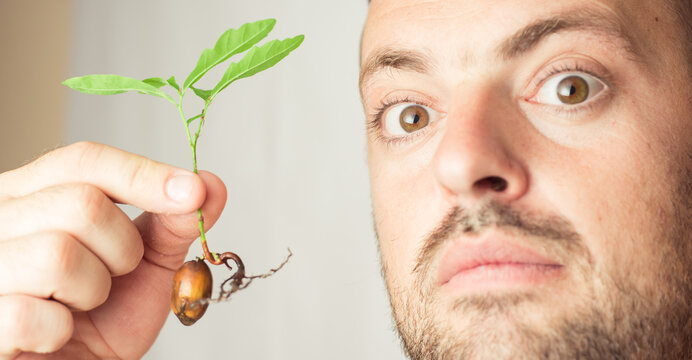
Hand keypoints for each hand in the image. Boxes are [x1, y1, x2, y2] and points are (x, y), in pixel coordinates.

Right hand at [0, 142, 226, 359]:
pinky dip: (59, 331)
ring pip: (57, 254)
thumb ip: (174, 223)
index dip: (143, 174)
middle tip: (113, 277)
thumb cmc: (102, 319)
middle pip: (81, 203)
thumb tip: (211, 184)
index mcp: (35, 194)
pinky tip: (53, 335)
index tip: (193, 192)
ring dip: (92, 291)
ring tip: (79, 306)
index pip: (85, 160)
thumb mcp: (147, 264)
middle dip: (122, 250)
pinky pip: (29, 313)